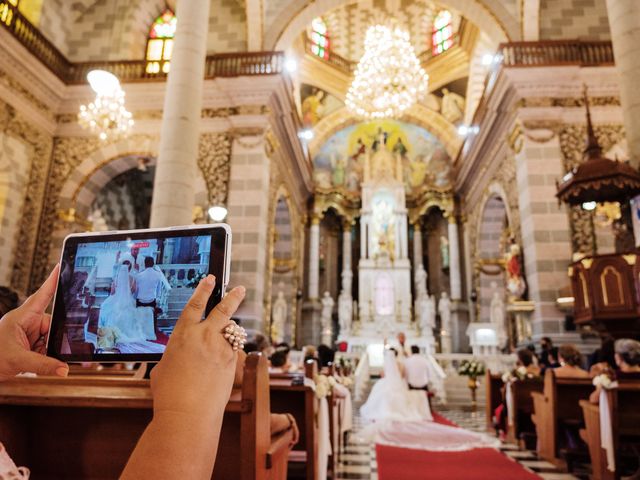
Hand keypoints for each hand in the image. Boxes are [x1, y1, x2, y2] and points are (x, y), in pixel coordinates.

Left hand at [0, 265, 68, 380]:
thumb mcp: (18, 361)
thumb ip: (43, 365)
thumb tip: (64, 369)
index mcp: (22, 317)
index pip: (42, 295)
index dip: (53, 281)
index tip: (62, 266)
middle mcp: (28, 322)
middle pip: (53, 324)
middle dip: (56, 338)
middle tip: (47, 349)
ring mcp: (30, 333)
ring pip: (52, 338)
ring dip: (50, 350)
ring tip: (35, 358)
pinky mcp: (31, 344)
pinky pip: (48, 347)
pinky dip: (47, 356)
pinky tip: (38, 362)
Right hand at [150, 275, 245, 419]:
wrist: (187, 413)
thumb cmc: (169, 394)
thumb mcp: (163, 369)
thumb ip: (175, 356)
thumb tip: (181, 357)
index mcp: (182, 334)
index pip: (194, 305)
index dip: (203, 290)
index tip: (210, 279)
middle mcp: (203, 336)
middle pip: (222, 310)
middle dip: (232, 297)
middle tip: (240, 289)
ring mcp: (220, 348)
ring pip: (231, 331)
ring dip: (232, 329)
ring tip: (234, 328)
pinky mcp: (231, 361)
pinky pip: (233, 350)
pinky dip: (230, 351)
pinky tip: (227, 359)